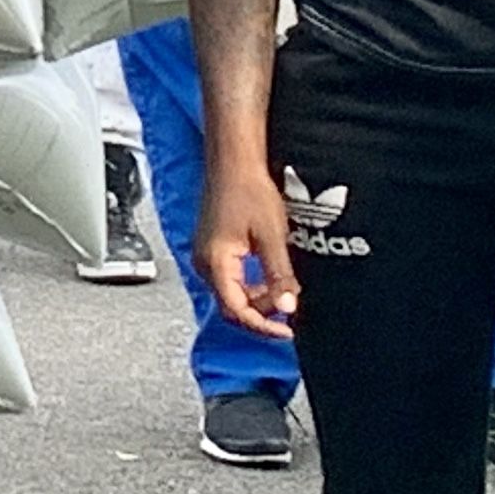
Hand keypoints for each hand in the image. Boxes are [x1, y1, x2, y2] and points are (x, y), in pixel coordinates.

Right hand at [197, 160, 300, 341]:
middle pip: (232, 306)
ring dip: (258, 299)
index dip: (263, 326)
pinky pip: (230, 280)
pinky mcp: (212, 250)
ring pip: (232, 294)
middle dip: (262, 314)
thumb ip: (279, 275)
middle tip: (290, 312)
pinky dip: (251, 286)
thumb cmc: (249, 190)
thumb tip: (288, 307)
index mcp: (216, 262)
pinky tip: (269, 278)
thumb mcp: (272, 236)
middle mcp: (204, 263)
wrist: (233, 163)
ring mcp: (206, 256)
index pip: (236, 309)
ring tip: (284, 290)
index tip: (286, 330)